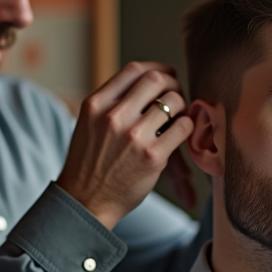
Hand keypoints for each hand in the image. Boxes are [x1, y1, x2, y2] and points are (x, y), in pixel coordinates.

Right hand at [56, 62, 193, 228]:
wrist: (85, 201)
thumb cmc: (90, 163)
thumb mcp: (90, 124)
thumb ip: (112, 103)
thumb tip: (147, 80)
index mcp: (96, 104)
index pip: (134, 70)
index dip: (157, 69)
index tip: (166, 76)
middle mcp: (113, 116)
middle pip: (156, 80)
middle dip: (172, 84)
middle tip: (175, 97)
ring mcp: (133, 136)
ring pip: (174, 101)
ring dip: (181, 107)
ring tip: (176, 117)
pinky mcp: (152, 156)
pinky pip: (182, 128)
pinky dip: (186, 127)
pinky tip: (179, 134)